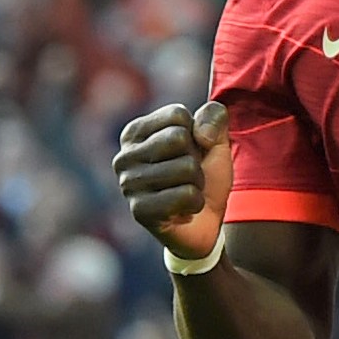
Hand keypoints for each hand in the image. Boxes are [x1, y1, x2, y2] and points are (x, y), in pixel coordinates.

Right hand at [113, 101, 231, 260]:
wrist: (205, 222)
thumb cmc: (204, 175)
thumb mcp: (215, 139)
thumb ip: (214, 117)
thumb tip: (200, 135)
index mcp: (135, 132)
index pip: (177, 115)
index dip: (196, 135)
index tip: (188, 153)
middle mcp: (124, 156)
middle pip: (179, 139)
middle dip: (196, 159)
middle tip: (188, 176)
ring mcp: (127, 185)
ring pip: (186, 168)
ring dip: (197, 183)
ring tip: (185, 192)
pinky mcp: (139, 211)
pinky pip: (186, 195)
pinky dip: (196, 203)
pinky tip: (182, 210)